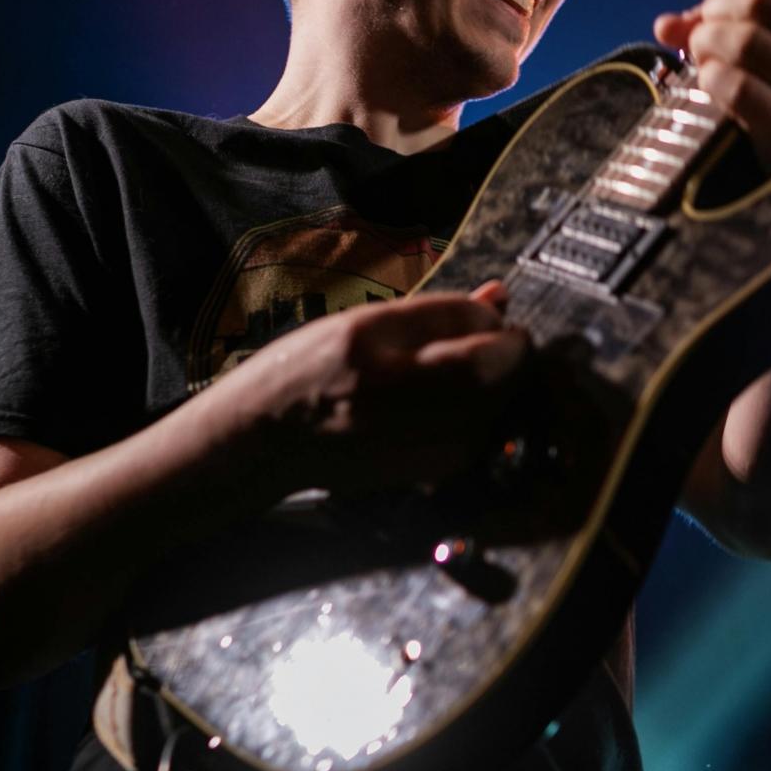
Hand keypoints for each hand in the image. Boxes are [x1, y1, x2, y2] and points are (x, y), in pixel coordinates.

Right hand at [228, 281, 526, 495]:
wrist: (268, 443)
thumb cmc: (308, 372)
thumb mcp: (364, 324)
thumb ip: (439, 312)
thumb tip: (502, 298)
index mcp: (384, 365)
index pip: (486, 342)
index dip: (495, 323)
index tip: (481, 316)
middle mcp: (408, 416)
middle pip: (502, 376)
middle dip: (501, 351)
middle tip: (467, 341)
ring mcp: (428, 453)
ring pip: (500, 401)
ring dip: (490, 379)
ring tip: (442, 372)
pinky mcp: (437, 472)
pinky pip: (484, 426)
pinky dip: (477, 405)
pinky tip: (437, 401)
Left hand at [654, 0, 770, 171]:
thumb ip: (741, 25)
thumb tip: (667, 24)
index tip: (729, 4)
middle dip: (717, 8)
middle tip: (703, 32)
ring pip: (746, 39)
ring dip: (707, 42)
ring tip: (701, 57)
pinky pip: (737, 86)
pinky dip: (711, 78)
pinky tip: (710, 83)